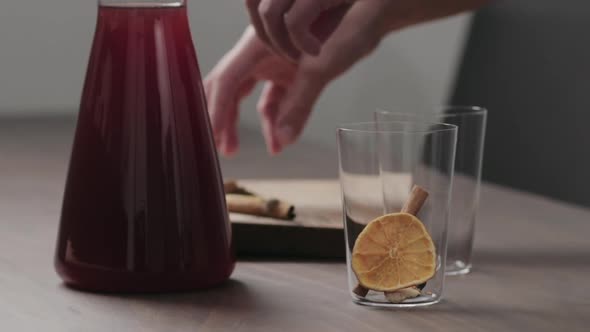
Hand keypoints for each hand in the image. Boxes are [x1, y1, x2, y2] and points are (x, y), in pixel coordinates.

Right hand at [205, 2, 383, 155]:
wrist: (369, 15)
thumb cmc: (344, 28)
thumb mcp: (318, 70)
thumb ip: (298, 106)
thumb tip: (282, 140)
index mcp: (256, 46)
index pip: (226, 82)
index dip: (216, 110)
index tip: (211, 135)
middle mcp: (259, 53)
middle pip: (230, 89)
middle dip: (225, 119)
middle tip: (225, 147)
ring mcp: (274, 62)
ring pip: (251, 96)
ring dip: (253, 124)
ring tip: (264, 148)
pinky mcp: (290, 71)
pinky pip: (274, 98)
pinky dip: (277, 118)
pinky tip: (282, 137)